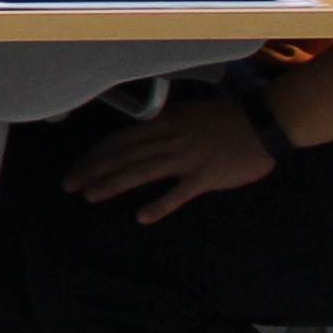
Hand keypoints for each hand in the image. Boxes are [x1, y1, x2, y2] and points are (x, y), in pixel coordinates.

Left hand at [64, 98, 279, 223]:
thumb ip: (162, 127)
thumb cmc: (225, 120)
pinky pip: (177, 194)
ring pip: (140, 172)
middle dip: (92, 171)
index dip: (95, 155)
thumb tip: (137, 140)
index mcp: (162, 123)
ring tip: (91, 197)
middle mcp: (168, 139)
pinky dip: (158, 206)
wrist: (262, 123)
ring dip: (113, 185)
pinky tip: (142, 217)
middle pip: (122, 156)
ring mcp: (186, 158)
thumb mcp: (186, 115)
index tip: (78, 167)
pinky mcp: (205, 177)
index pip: (119, 140)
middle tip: (70, 185)